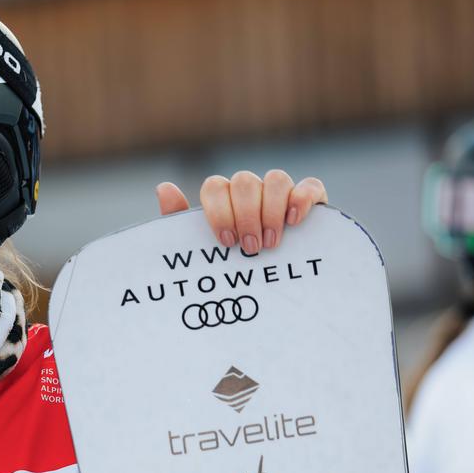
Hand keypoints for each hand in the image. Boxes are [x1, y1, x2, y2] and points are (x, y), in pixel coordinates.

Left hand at [155, 171, 327, 253]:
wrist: (270, 294)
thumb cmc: (229, 267)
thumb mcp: (203, 250)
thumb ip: (180, 221)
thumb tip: (163, 188)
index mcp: (223, 199)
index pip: (215, 186)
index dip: (219, 211)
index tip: (226, 242)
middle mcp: (250, 191)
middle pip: (244, 181)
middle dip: (246, 215)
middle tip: (250, 248)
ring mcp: (280, 193)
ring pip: (276, 178)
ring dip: (271, 210)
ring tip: (271, 243)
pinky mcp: (310, 200)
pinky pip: (310, 185)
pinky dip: (302, 198)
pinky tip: (295, 221)